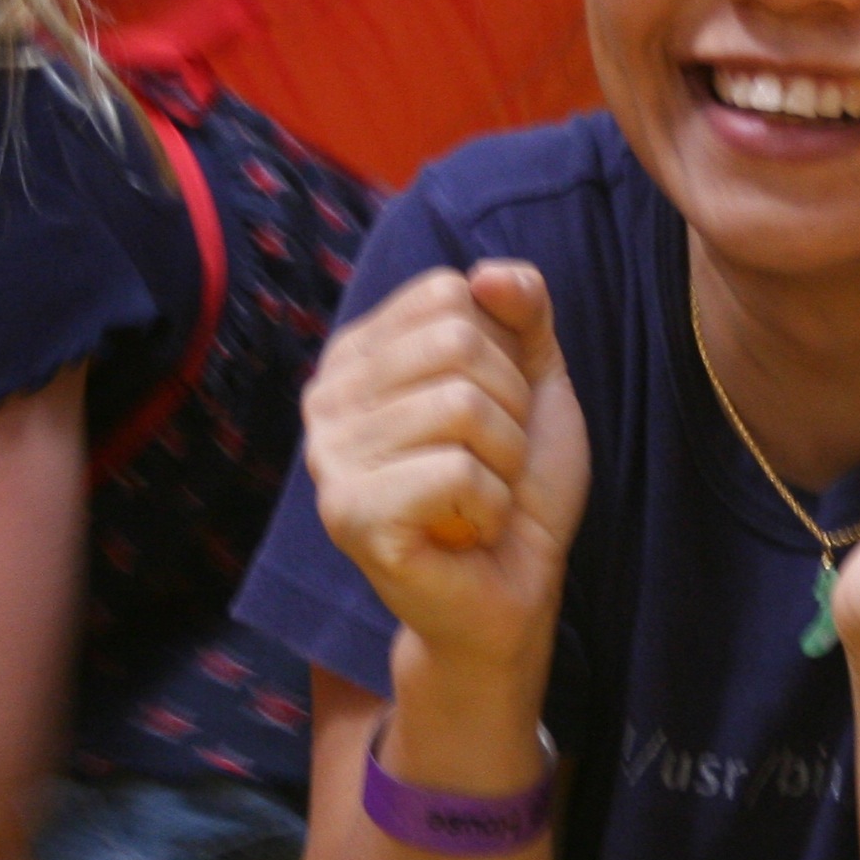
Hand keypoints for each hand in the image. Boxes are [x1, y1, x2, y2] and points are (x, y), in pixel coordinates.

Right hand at [304, 262, 589, 679]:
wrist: (513, 587)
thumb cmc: (514, 480)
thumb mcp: (533, 377)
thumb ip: (522, 310)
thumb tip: (488, 273)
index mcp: (359, 353)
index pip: (447, 292)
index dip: (501, 350)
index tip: (492, 408)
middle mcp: (326, 397)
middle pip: (456, 342)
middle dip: (509, 408)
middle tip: (493, 461)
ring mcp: (330, 457)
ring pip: (461, 406)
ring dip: (503, 460)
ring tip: (481, 496)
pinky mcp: (350, 515)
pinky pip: (456, 471)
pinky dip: (491, 504)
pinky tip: (469, 530)